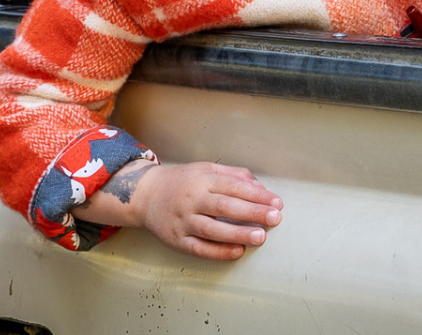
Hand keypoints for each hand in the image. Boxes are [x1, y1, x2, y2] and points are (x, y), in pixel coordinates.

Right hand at [74, 160, 283, 260]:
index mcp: (202, 179)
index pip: (233, 186)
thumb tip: (260, 186)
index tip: (276, 202)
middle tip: (274, 218)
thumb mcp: (206, 169)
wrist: (146, 195)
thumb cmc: (182, 182)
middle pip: (224, 207)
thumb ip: (234, 175)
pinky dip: (219, 252)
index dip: (257, 195)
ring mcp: (183, 221)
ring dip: (238, 233)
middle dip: (252, 212)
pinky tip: (237, 251)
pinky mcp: (176, 240)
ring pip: (212, 229)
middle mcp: (192, 200)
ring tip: (260, 237)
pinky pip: (199, 248)